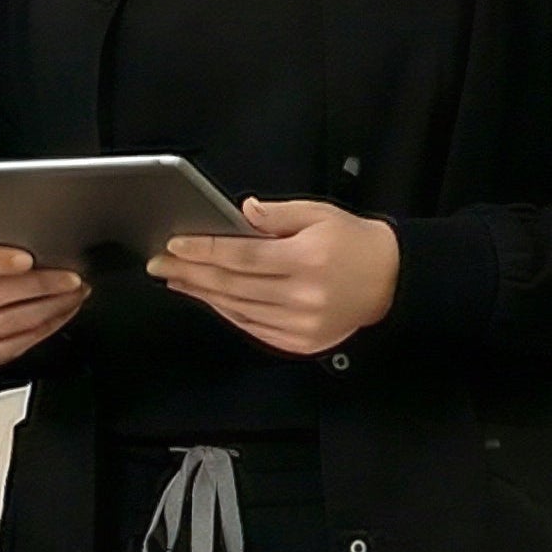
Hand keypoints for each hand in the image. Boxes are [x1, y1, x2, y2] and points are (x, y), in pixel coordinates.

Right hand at [0, 228, 86, 367]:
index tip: (27, 259)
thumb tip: (38, 223)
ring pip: (2, 326)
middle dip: (38, 287)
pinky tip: (59, 315)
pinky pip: (6, 349)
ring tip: (72, 295)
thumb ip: (0, 224)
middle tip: (71, 278)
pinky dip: (39, 333)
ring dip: (47, 310)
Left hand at [151, 197, 398, 355]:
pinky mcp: (300, 341)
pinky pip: (251, 326)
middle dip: (190, 272)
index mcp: (307, 259)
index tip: (174, 244)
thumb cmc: (353, 242)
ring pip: (236, 308)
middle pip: (231, 285)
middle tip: (159, 263)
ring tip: (176, 279)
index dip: (204, 250)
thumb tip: (242, 210)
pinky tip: (207, 298)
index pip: (241, 256)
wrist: (392, 280)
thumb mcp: (320, 214)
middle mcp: (302, 295)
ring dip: (201, 293)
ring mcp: (301, 323)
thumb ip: (278, 214)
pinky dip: (225, 311)